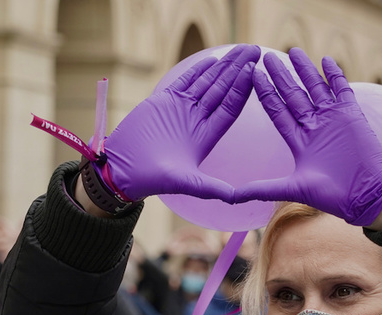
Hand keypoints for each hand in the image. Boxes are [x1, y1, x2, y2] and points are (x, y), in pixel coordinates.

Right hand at [101, 44, 260, 201]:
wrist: (124, 168)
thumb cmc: (155, 179)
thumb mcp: (189, 183)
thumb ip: (215, 188)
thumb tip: (241, 199)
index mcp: (207, 136)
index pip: (230, 108)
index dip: (243, 89)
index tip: (257, 73)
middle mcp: (197, 120)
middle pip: (223, 89)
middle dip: (239, 69)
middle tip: (255, 50)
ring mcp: (181, 109)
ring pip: (207, 82)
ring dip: (223, 66)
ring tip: (241, 49)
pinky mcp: (163, 101)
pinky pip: (184, 82)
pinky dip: (198, 71)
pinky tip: (212, 60)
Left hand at [234, 48, 381, 225]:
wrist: (365, 195)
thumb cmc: (331, 195)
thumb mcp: (292, 189)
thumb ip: (261, 189)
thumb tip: (229, 197)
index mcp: (298, 141)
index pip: (277, 111)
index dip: (266, 93)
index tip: (254, 74)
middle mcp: (313, 126)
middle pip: (294, 95)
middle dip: (281, 76)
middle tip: (267, 56)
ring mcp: (333, 119)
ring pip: (316, 88)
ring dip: (305, 70)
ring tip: (294, 51)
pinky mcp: (352, 115)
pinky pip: (342, 90)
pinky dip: (335, 76)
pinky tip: (326, 60)